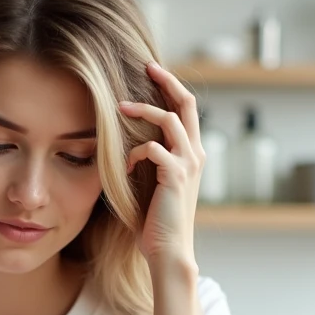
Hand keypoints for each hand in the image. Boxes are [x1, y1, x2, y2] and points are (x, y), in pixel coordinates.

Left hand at [118, 61, 202, 271]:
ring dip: (143, 110)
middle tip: (147, 65)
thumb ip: (150, 160)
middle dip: (167, 81)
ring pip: (170, 120)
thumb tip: (128, 140)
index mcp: (191, 153)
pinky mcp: (176, 177)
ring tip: (119, 108)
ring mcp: (188, 164)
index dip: (172, 87)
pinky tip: (125, 168)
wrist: (168, 250)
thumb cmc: (156, 220)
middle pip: (187, 104)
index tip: (153, 71)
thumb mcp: (154, 182)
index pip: (187, 110)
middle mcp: (195, 154)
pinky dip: (135, 153)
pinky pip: (154, 149)